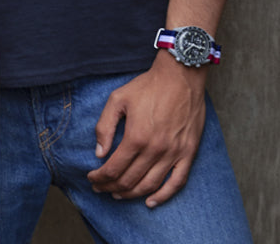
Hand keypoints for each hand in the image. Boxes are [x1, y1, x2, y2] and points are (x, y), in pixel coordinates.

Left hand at [86, 52, 206, 207]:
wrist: (180, 77)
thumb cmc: (147, 86)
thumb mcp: (117, 99)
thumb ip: (105, 126)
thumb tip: (99, 153)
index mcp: (136, 137)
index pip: (114, 168)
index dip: (100, 177)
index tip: (92, 178)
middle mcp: (155, 150)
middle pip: (130, 180)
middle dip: (111, 187)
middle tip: (100, 188)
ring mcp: (174, 154)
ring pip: (150, 185)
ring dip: (132, 194)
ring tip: (118, 194)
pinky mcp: (188, 153)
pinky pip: (177, 183)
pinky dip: (163, 196)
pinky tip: (151, 201)